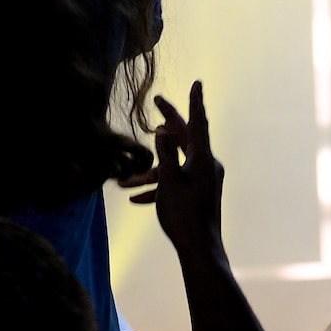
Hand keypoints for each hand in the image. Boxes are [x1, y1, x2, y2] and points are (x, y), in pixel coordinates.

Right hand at [120, 81, 223, 253]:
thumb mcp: (169, 181)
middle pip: (184, 138)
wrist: (200, 247)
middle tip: (157, 101)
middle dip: (167, 124)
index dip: (195, 102)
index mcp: (203, 158)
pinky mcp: (197, 191)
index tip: (196, 83)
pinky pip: (175, 181)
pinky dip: (157, 186)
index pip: (198, 123)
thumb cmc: (184, 213)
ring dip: (150, 171)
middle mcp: (206, 165)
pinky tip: (137, 199)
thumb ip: (165, 154)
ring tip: (125, 182)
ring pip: (173, 164)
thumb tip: (161, 130)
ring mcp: (202, 178)